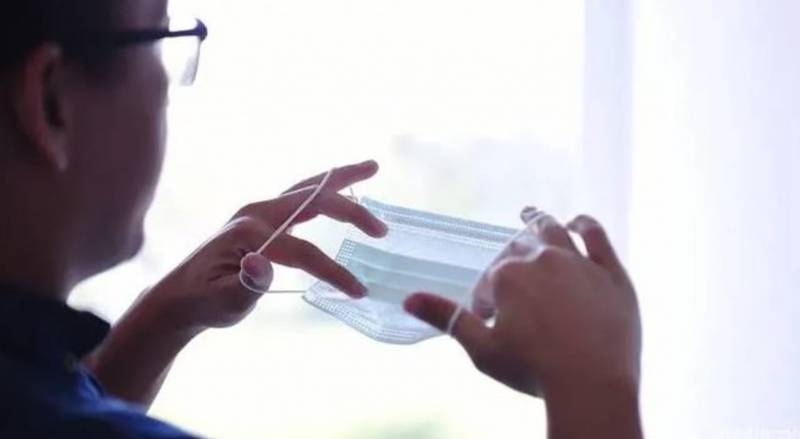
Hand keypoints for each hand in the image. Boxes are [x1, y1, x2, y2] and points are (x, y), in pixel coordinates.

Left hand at [148, 160, 387, 331]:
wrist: (178, 298)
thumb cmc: (202, 302)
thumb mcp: (222, 301)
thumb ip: (244, 284)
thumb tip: (261, 266)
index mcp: (250, 231)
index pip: (304, 250)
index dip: (333, 270)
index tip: (358, 290)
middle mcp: (257, 213)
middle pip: (312, 198)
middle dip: (351, 209)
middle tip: (381, 229)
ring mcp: (259, 213)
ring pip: (307, 190)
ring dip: (340, 180)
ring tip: (370, 167)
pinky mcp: (261, 221)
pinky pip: (300, 199)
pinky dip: (324, 192)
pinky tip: (338, 192)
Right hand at [404, 212, 640, 398]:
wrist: (592, 385)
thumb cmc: (533, 369)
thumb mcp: (482, 348)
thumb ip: (446, 318)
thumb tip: (408, 298)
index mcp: (508, 276)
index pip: (491, 280)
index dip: (488, 301)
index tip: (492, 322)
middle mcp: (542, 260)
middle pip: (519, 250)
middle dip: (511, 265)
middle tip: (513, 288)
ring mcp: (580, 263)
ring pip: (554, 232)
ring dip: (539, 223)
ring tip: (531, 216)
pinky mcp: (611, 273)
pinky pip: (597, 237)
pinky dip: (584, 224)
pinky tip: (576, 221)